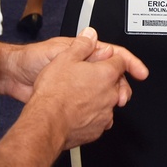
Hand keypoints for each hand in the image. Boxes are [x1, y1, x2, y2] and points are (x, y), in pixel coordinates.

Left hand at [0, 30, 148, 104]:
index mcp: (82, 51)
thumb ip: (79, 47)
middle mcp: (83, 66)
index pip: (112, 54)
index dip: (128, 62)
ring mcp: (78, 82)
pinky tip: (100, 113)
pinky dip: (99, 108)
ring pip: (104, 89)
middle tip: (123, 96)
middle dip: (122, 84)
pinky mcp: (71, 97)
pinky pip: (91, 102)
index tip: (140, 72)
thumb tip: (96, 36)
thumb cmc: (31, 61)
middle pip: (111, 74)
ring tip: (113, 106)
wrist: (14, 78)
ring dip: (111, 97)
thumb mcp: (58, 50)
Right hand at [26, 28, 148, 148]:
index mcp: (105, 74)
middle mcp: (110, 94)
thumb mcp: (64, 57)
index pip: (121, 61)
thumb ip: (82, 45)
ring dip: (101, 97)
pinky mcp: (97, 130)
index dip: (115, 58)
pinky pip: (101, 120)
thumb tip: (91, 35)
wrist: (46, 122)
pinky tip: (79, 111)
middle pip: (118, 82)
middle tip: (95, 77)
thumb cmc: (54, 92)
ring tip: (82, 95)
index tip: (114, 59)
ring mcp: (105, 114)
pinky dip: (94, 115)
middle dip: (109, 79)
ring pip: (110, 102)